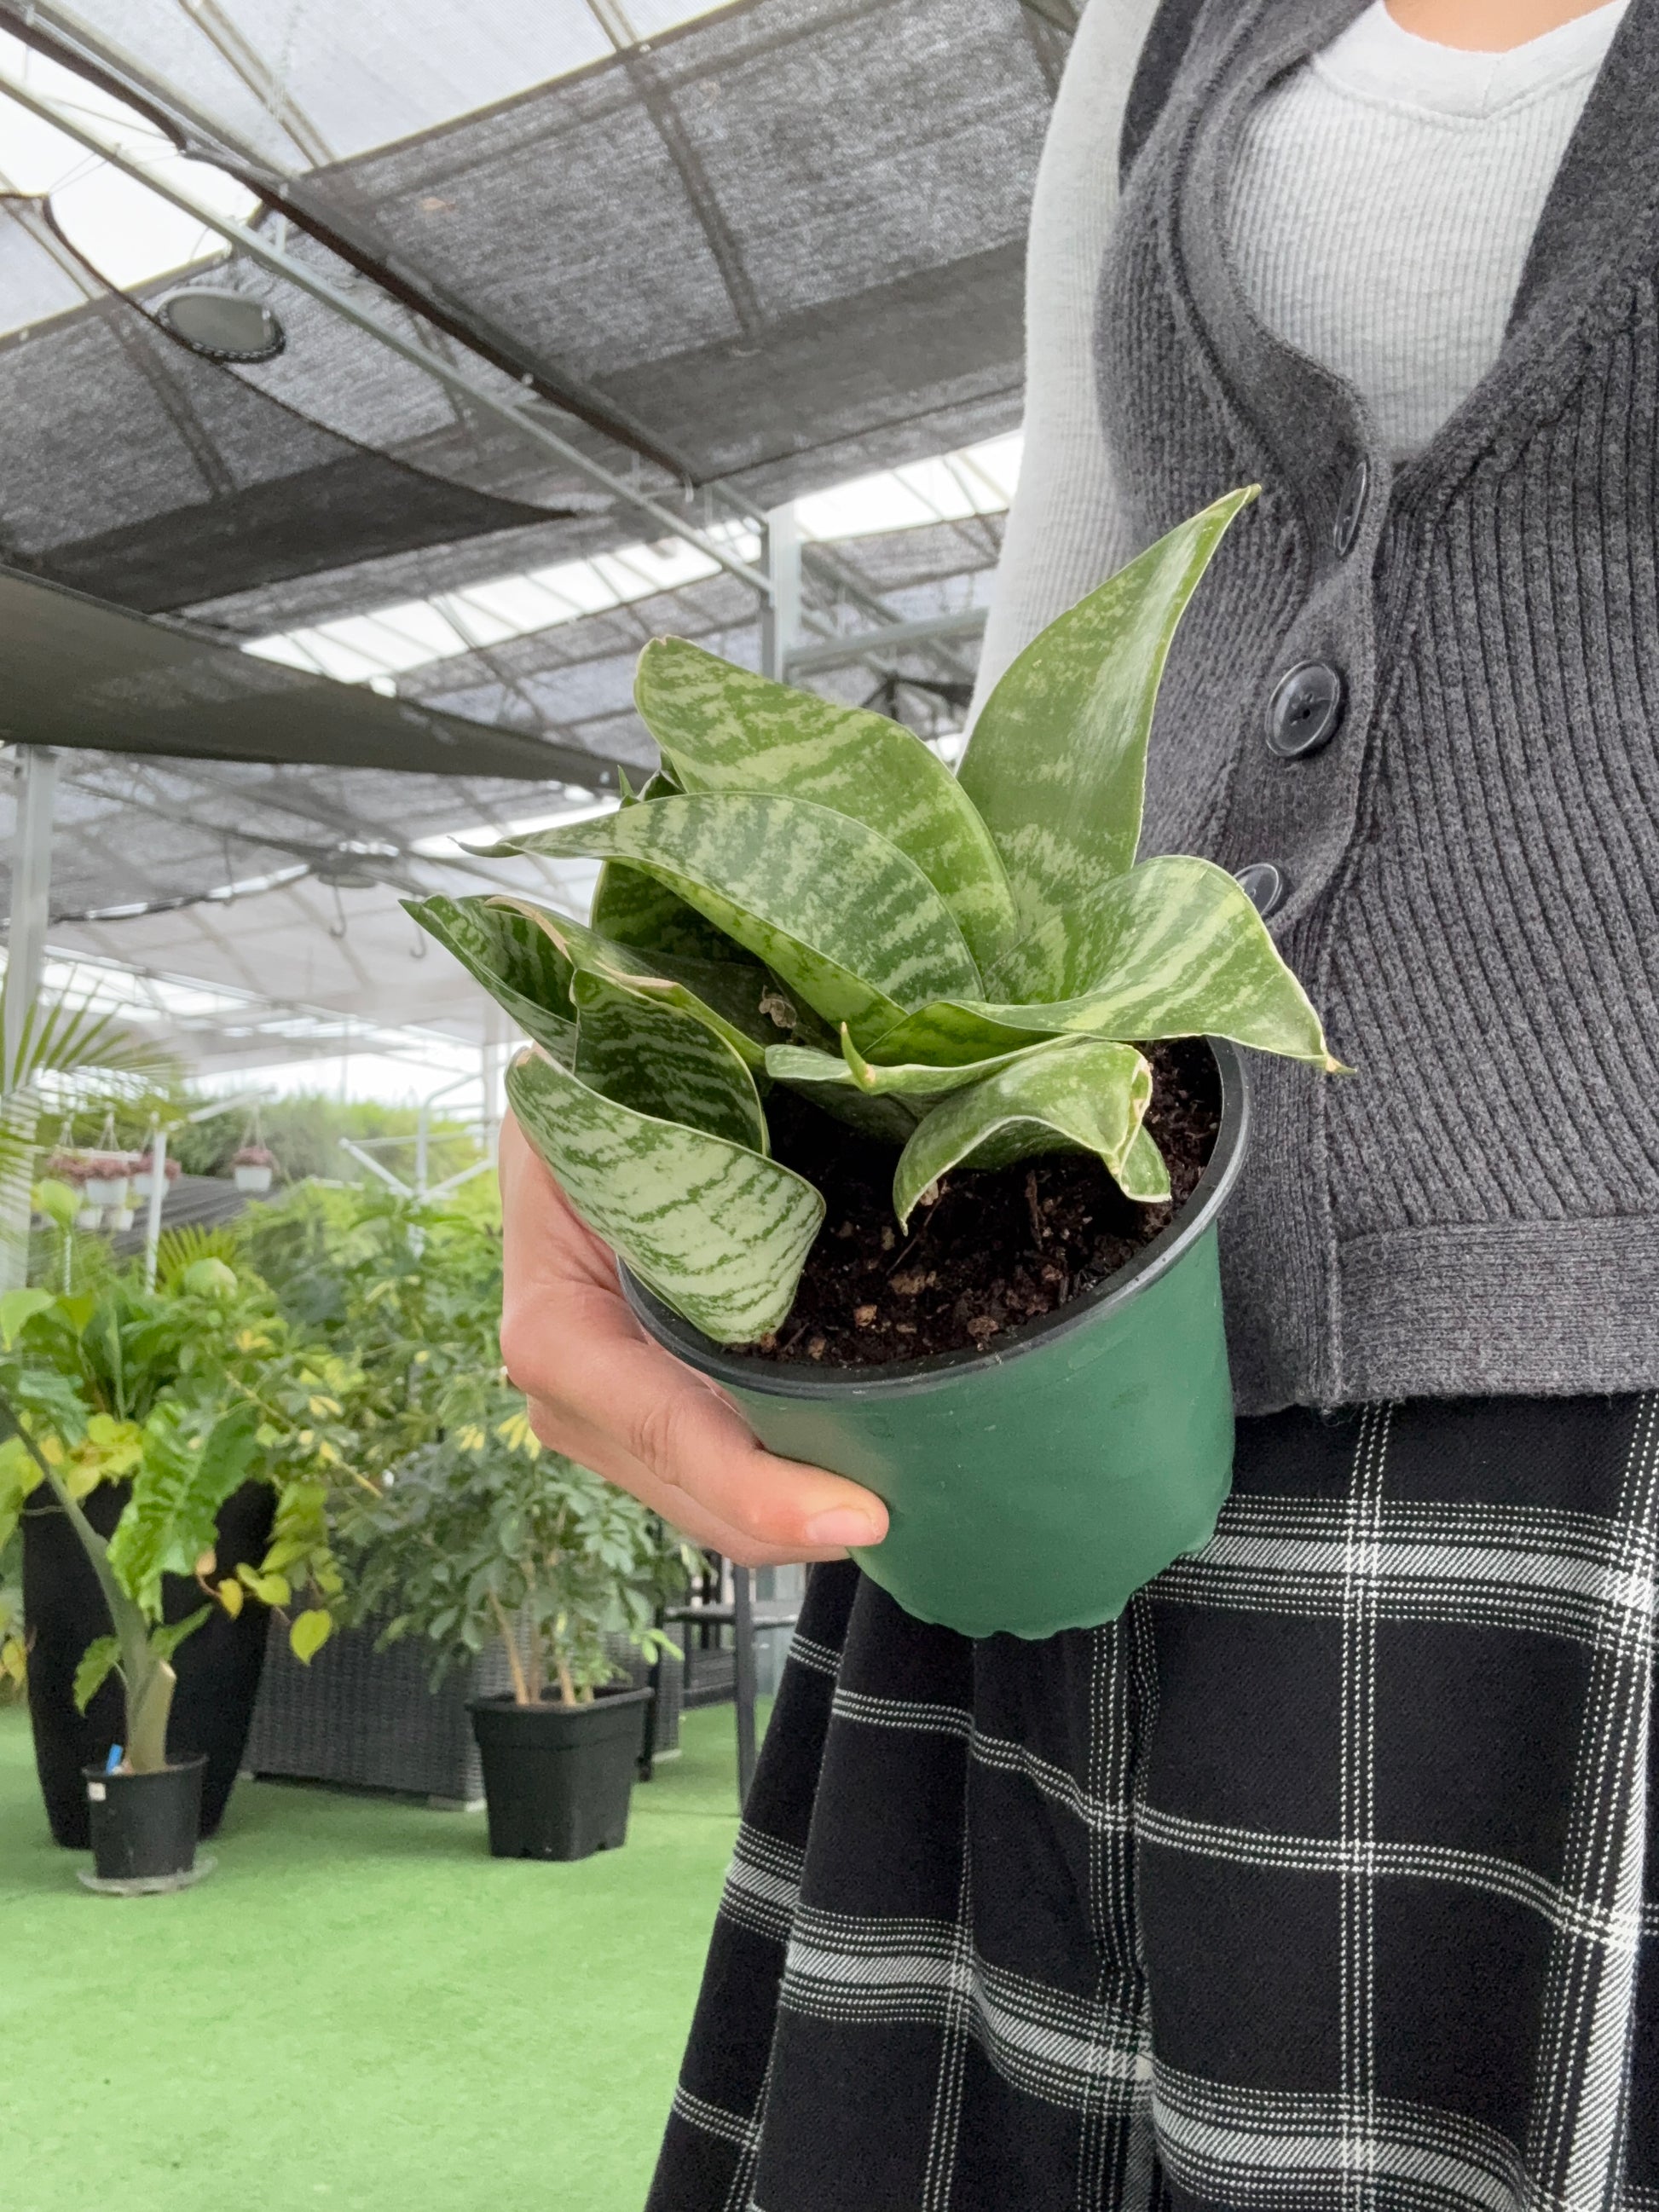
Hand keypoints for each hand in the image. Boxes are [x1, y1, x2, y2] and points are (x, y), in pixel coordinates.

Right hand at [499, 1111, 888, 1566]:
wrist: (569, 1105)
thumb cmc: (605, 1097)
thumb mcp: (633, 1116)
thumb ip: (696, 1155)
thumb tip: (814, 1140)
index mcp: (556, 1320)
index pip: (663, 1426)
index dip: (758, 1485)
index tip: (861, 1514)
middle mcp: (567, 1386)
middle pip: (694, 1492)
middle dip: (799, 1520)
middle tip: (919, 1519)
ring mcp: (598, 1411)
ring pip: (706, 1502)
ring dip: (797, 1511)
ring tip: (903, 1498)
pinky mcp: (636, 1411)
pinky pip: (713, 1469)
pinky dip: (782, 1478)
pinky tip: (856, 1464)